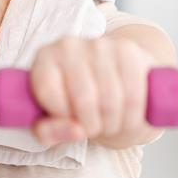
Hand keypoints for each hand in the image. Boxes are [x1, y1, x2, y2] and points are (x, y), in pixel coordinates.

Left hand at [29, 37, 151, 145]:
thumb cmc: (72, 100)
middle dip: (91, 126)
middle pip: (83, 99)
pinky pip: (133, 94)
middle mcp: (68, 46)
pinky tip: (127, 118)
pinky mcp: (128, 49)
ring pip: (110, 100)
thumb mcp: (50, 119)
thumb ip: (49, 131)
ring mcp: (99, 45)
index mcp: (43, 58)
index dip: (62, 117)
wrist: (108, 76)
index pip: (49, 93)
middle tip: (93, 129)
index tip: (69, 121)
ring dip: (113, 124)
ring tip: (108, 124)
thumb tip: (77, 131)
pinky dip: (132, 116)